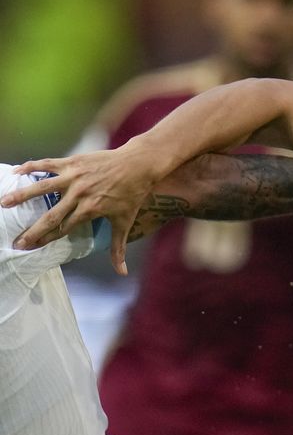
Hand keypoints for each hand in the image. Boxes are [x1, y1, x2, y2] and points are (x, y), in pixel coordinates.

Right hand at [0, 148, 159, 274]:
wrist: (138, 165)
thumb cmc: (132, 194)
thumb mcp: (125, 221)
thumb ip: (118, 248)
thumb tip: (122, 272)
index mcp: (90, 210)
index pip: (63, 229)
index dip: (46, 239)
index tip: (30, 248)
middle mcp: (79, 195)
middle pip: (50, 215)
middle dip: (32, 229)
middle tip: (15, 240)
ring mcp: (74, 177)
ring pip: (42, 187)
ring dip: (22, 195)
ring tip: (4, 203)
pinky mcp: (73, 162)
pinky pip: (48, 164)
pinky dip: (31, 166)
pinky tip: (16, 171)